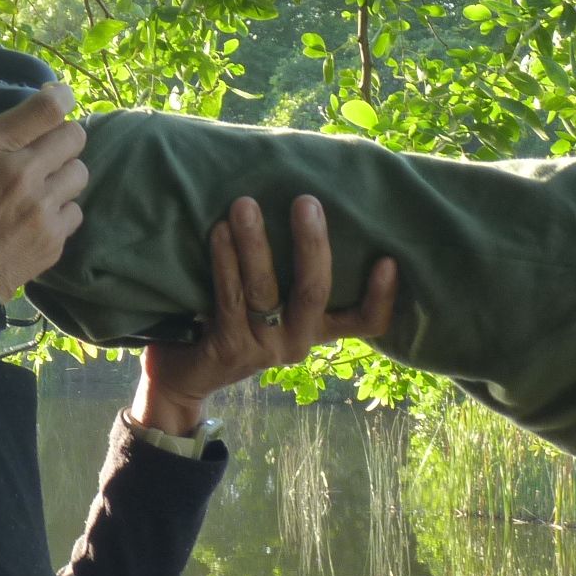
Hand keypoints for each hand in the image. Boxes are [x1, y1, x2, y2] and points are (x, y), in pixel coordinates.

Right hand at [0, 81, 88, 352]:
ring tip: (42, 185)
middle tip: (42, 150)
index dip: (57, 97)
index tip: (51, 100)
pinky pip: (76, 212)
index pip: (48, 106)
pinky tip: (38, 218)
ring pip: (81, 172)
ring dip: (64, 174)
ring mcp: (43, 208)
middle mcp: (23, 172)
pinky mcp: (54, 239)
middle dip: (61, 138)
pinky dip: (62, 212)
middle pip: (75, 135)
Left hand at [138, 193, 397, 419]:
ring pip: (266, 290)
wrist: (186, 375)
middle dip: (312, 243)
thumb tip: (305, 200)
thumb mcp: (273, 301)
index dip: (383, 296)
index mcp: (318, 328)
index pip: (367, 322)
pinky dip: (225, 259)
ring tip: (245, 204)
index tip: (389, 259)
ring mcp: (264, 348)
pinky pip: (229, 297)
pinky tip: (219, 230)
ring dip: (255, 243)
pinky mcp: (230, 348)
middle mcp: (298, 342)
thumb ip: (292, 270)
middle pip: (316, 292)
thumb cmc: (234, 321)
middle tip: (306, 201)